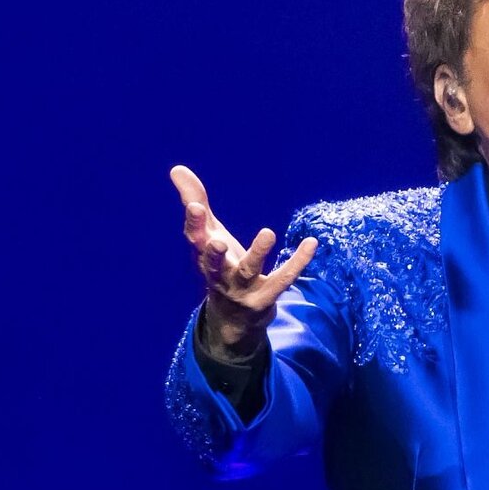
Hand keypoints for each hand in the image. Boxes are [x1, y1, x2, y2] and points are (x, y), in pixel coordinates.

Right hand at [171, 165, 316, 359]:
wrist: (232, 320)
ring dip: (258, 253)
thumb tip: (176, 168)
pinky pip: (283, 279)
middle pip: (212, 264)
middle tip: (217, 240)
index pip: (194, 239)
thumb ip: (195, 202)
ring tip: (268, 233)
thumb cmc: (219, 267)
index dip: (194, 224)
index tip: (195, 206)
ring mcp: (242, 289)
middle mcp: (219, 274)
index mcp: (204, 257)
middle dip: (213, 253)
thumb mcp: (208, 236)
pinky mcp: (265, 298)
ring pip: (248, 271)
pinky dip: (298, 262)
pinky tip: (312, 243)